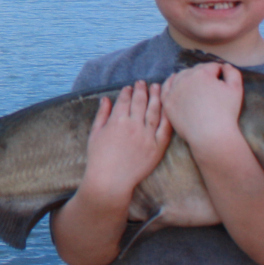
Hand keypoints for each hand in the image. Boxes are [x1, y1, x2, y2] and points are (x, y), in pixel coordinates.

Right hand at [83, 80, 171, 202]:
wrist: (110, 181)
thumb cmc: (99, 158)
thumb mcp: (95, 134)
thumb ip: (102, 114)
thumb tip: (106, 99)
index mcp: (117, 121)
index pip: (125, 100)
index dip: (128, 91)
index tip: (129, 87)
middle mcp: (134, 126)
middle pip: (141, 102)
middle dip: (142, 90)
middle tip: (143, 83)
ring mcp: (148, 136)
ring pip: (155, 111)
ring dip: (156, 97)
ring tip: (158, 87)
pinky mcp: (158, 146)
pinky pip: (166, 127)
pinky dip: (167, 115)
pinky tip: (168, 106)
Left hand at [161, 62, 243, 146]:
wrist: (211, 135)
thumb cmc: (226, 112)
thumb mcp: (236, 89)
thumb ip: (232, 72)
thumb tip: (225, 66)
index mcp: (202, 73)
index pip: (212, 66)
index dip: (220, 73)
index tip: (223, 81)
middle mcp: (185, 78)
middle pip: (195, 70)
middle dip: (204, 75)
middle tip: (211, 87)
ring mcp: (174, 90)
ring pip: (180, 77)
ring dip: (187, 78)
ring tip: (195, 86)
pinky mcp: (167, 102)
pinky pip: (166, 88)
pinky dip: (170, 84)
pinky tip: (175, 84)